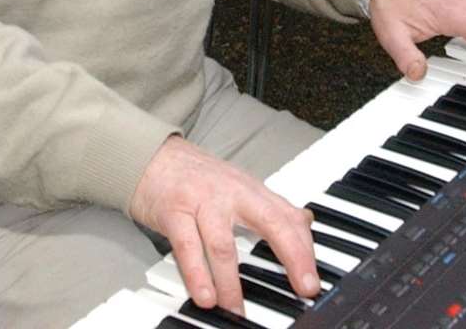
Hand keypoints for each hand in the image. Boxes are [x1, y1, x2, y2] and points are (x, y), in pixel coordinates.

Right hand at [129, 135, 319, 314]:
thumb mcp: (240, 187)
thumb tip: (305, 223)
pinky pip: (187, 247)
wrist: (152, 155)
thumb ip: (271, 208)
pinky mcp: (174, 212)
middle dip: (293, 255)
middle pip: (271, 222)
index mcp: (251, 190)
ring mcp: (203, 202)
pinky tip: (205, 296)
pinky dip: (197, 274)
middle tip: (304, 286)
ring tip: (238, 309)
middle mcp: (232, 194)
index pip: (288, 218)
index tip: (314, 279)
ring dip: (232, 282)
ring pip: (224, 244)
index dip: (306, 248)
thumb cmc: (197, 177)